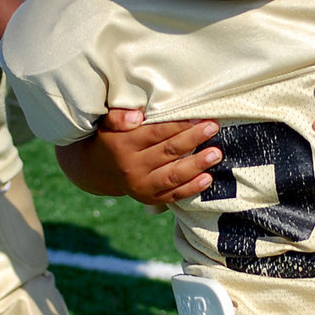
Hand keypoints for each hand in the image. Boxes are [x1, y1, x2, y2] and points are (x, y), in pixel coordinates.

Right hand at [91, 108, 221, 203]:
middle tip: (213, 128)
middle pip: (168, 152)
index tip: (199, 117)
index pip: (156, 133)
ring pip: (173, 175)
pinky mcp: (149, 198)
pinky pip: (173, 195)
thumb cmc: (111, 139)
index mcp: (123, 145)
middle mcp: (131, 167)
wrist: (98, 170)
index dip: (179, 125)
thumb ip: (119, 116)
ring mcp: (141, 186)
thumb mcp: (108, 124)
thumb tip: (138, 116)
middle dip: (193, 139)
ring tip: (216, 154)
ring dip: (197, 164)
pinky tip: (208, 179)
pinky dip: (192, 188)